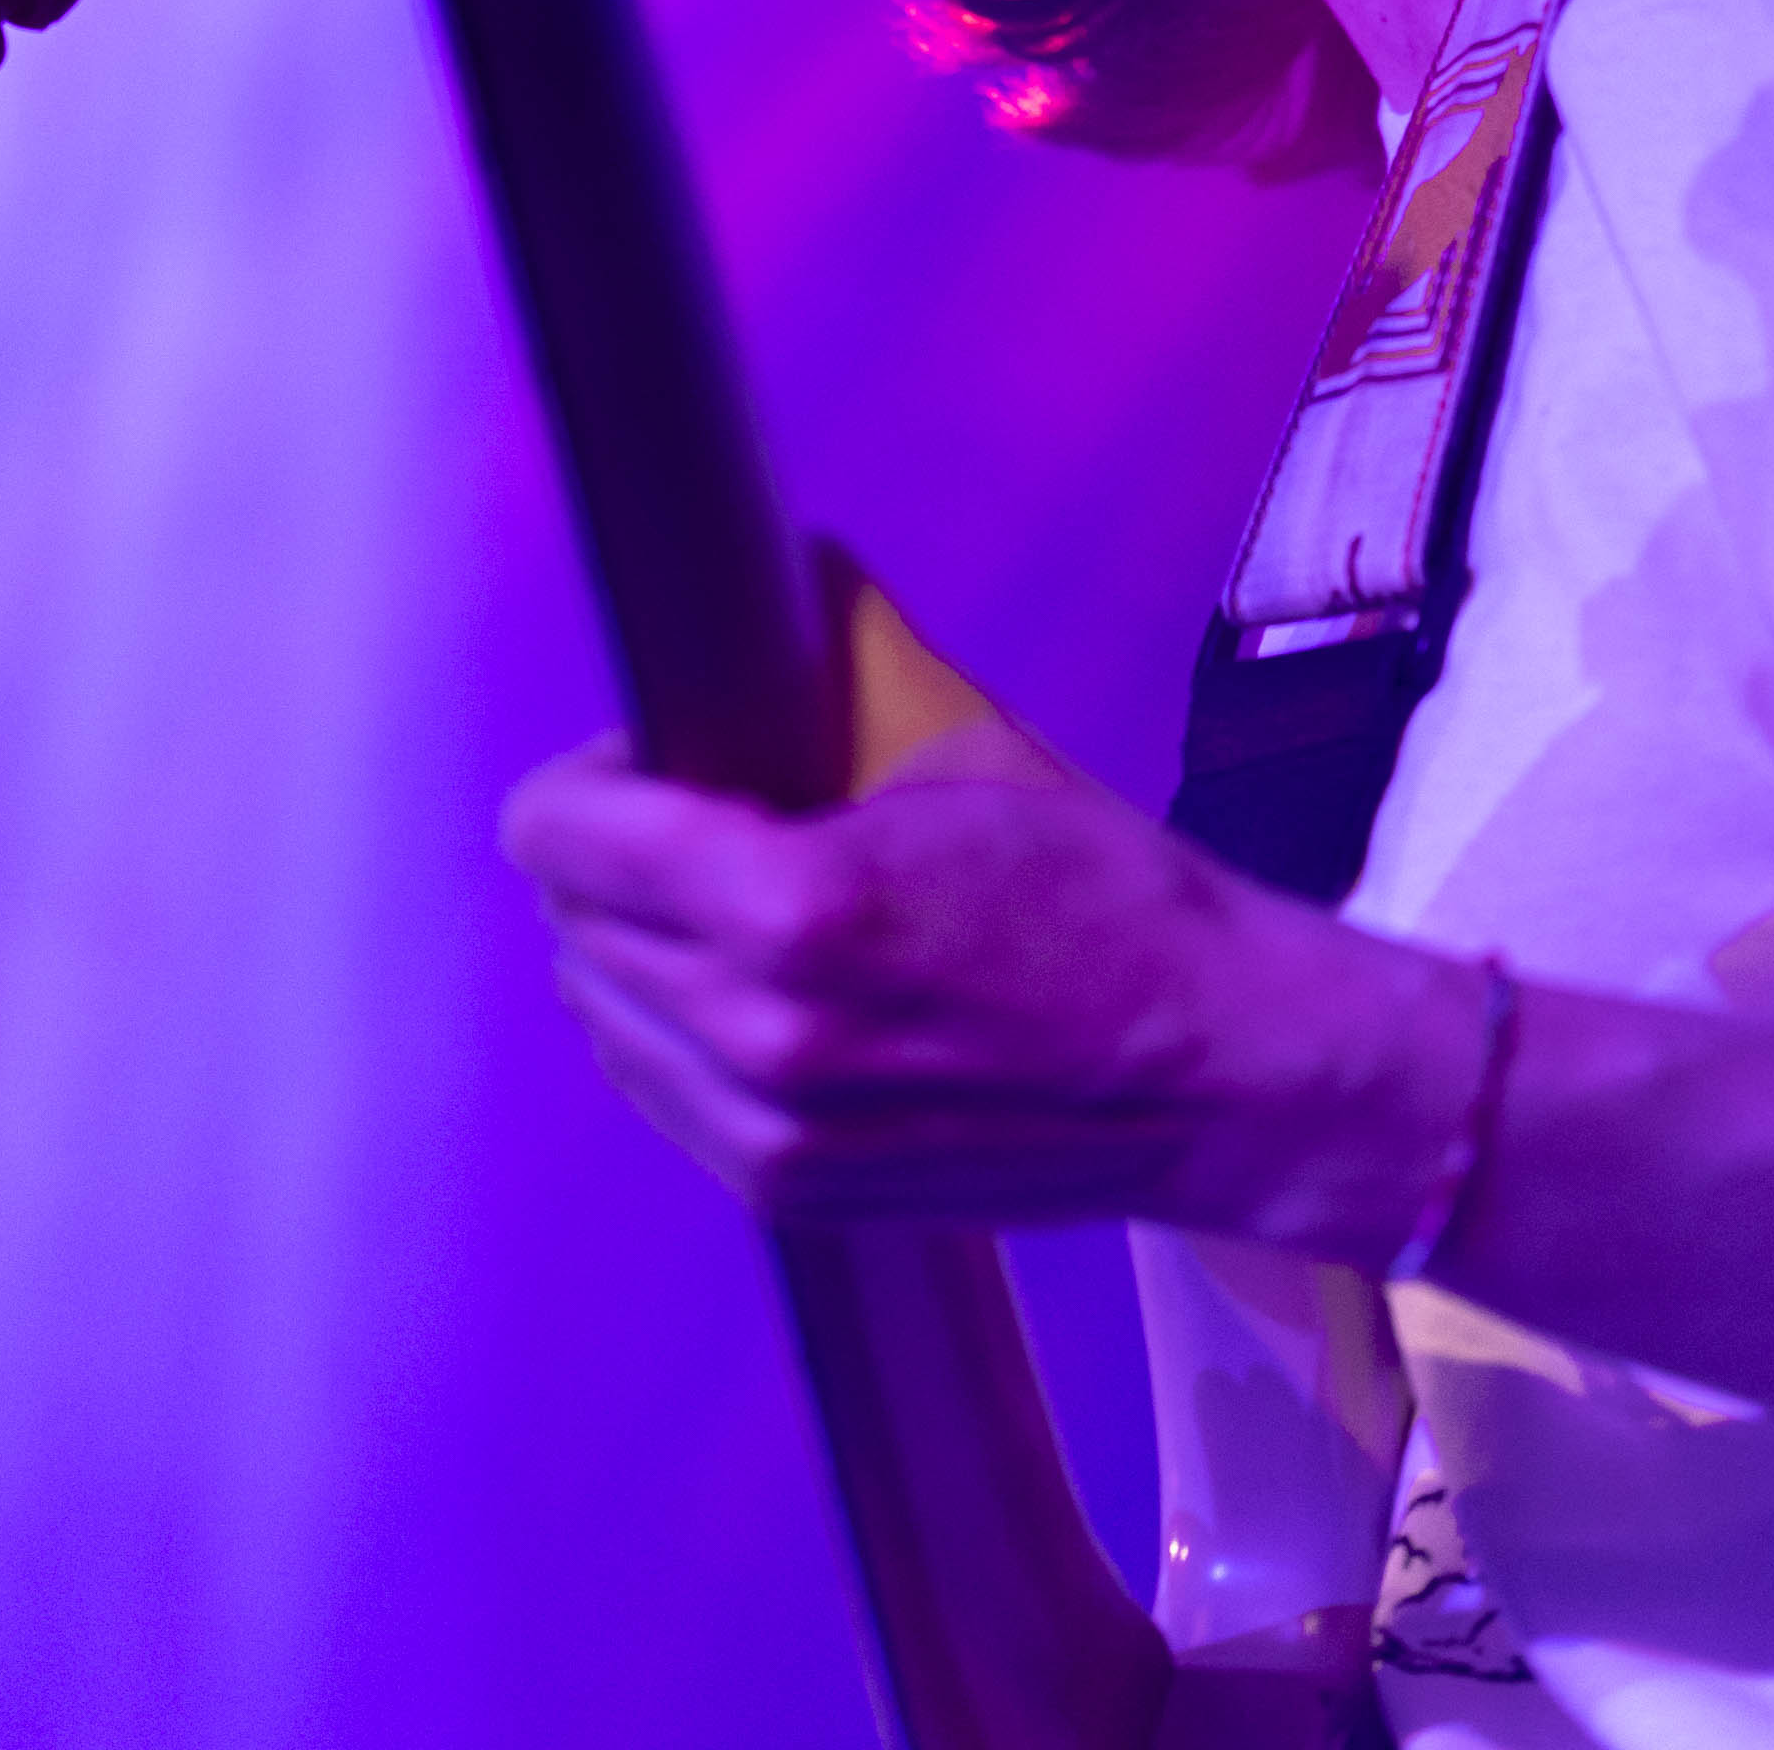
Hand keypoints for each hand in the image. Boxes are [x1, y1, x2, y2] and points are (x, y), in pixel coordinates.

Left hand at [499, 715, 1489, 1256]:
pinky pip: (657, 1082)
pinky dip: (675, 1021)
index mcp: (797, 908)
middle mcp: (758, 1034)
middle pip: (575, 918)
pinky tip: (756, 982)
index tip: (635, 755)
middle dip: (616, 855)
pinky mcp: (785, 1195)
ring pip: (603, 1006)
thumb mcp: (967, 751)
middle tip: (702, 814)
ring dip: (638, 942)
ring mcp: (766, 1132)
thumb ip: (834, 687)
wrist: (1206, 1071)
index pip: (566, 837)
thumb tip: (770, 578)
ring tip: (734, 902)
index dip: (583, 782)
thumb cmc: (1107, 896)